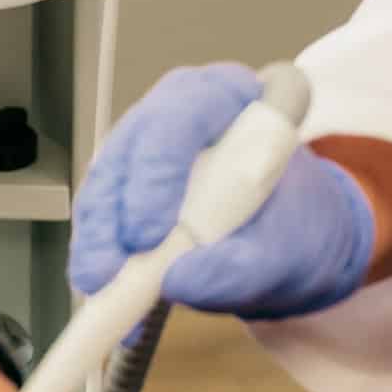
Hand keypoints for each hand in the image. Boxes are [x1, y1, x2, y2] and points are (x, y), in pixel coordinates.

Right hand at [69, 63, 373, 318]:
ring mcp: (143, 147)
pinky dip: (98, 254)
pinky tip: (104, 292)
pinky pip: (99, 215)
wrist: (286, 237)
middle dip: (113, 213)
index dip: (157, 169)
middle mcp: (175, 113)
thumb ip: (243, 266)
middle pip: (129, 148)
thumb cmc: (294, 224)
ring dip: (97, 238)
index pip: (184, 114)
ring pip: (104, 182)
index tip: (150, 232)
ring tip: (101, 289)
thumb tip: (179, 280)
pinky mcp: (123, 185)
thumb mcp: (288, 250)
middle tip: (110, 271)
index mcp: (228, 99)